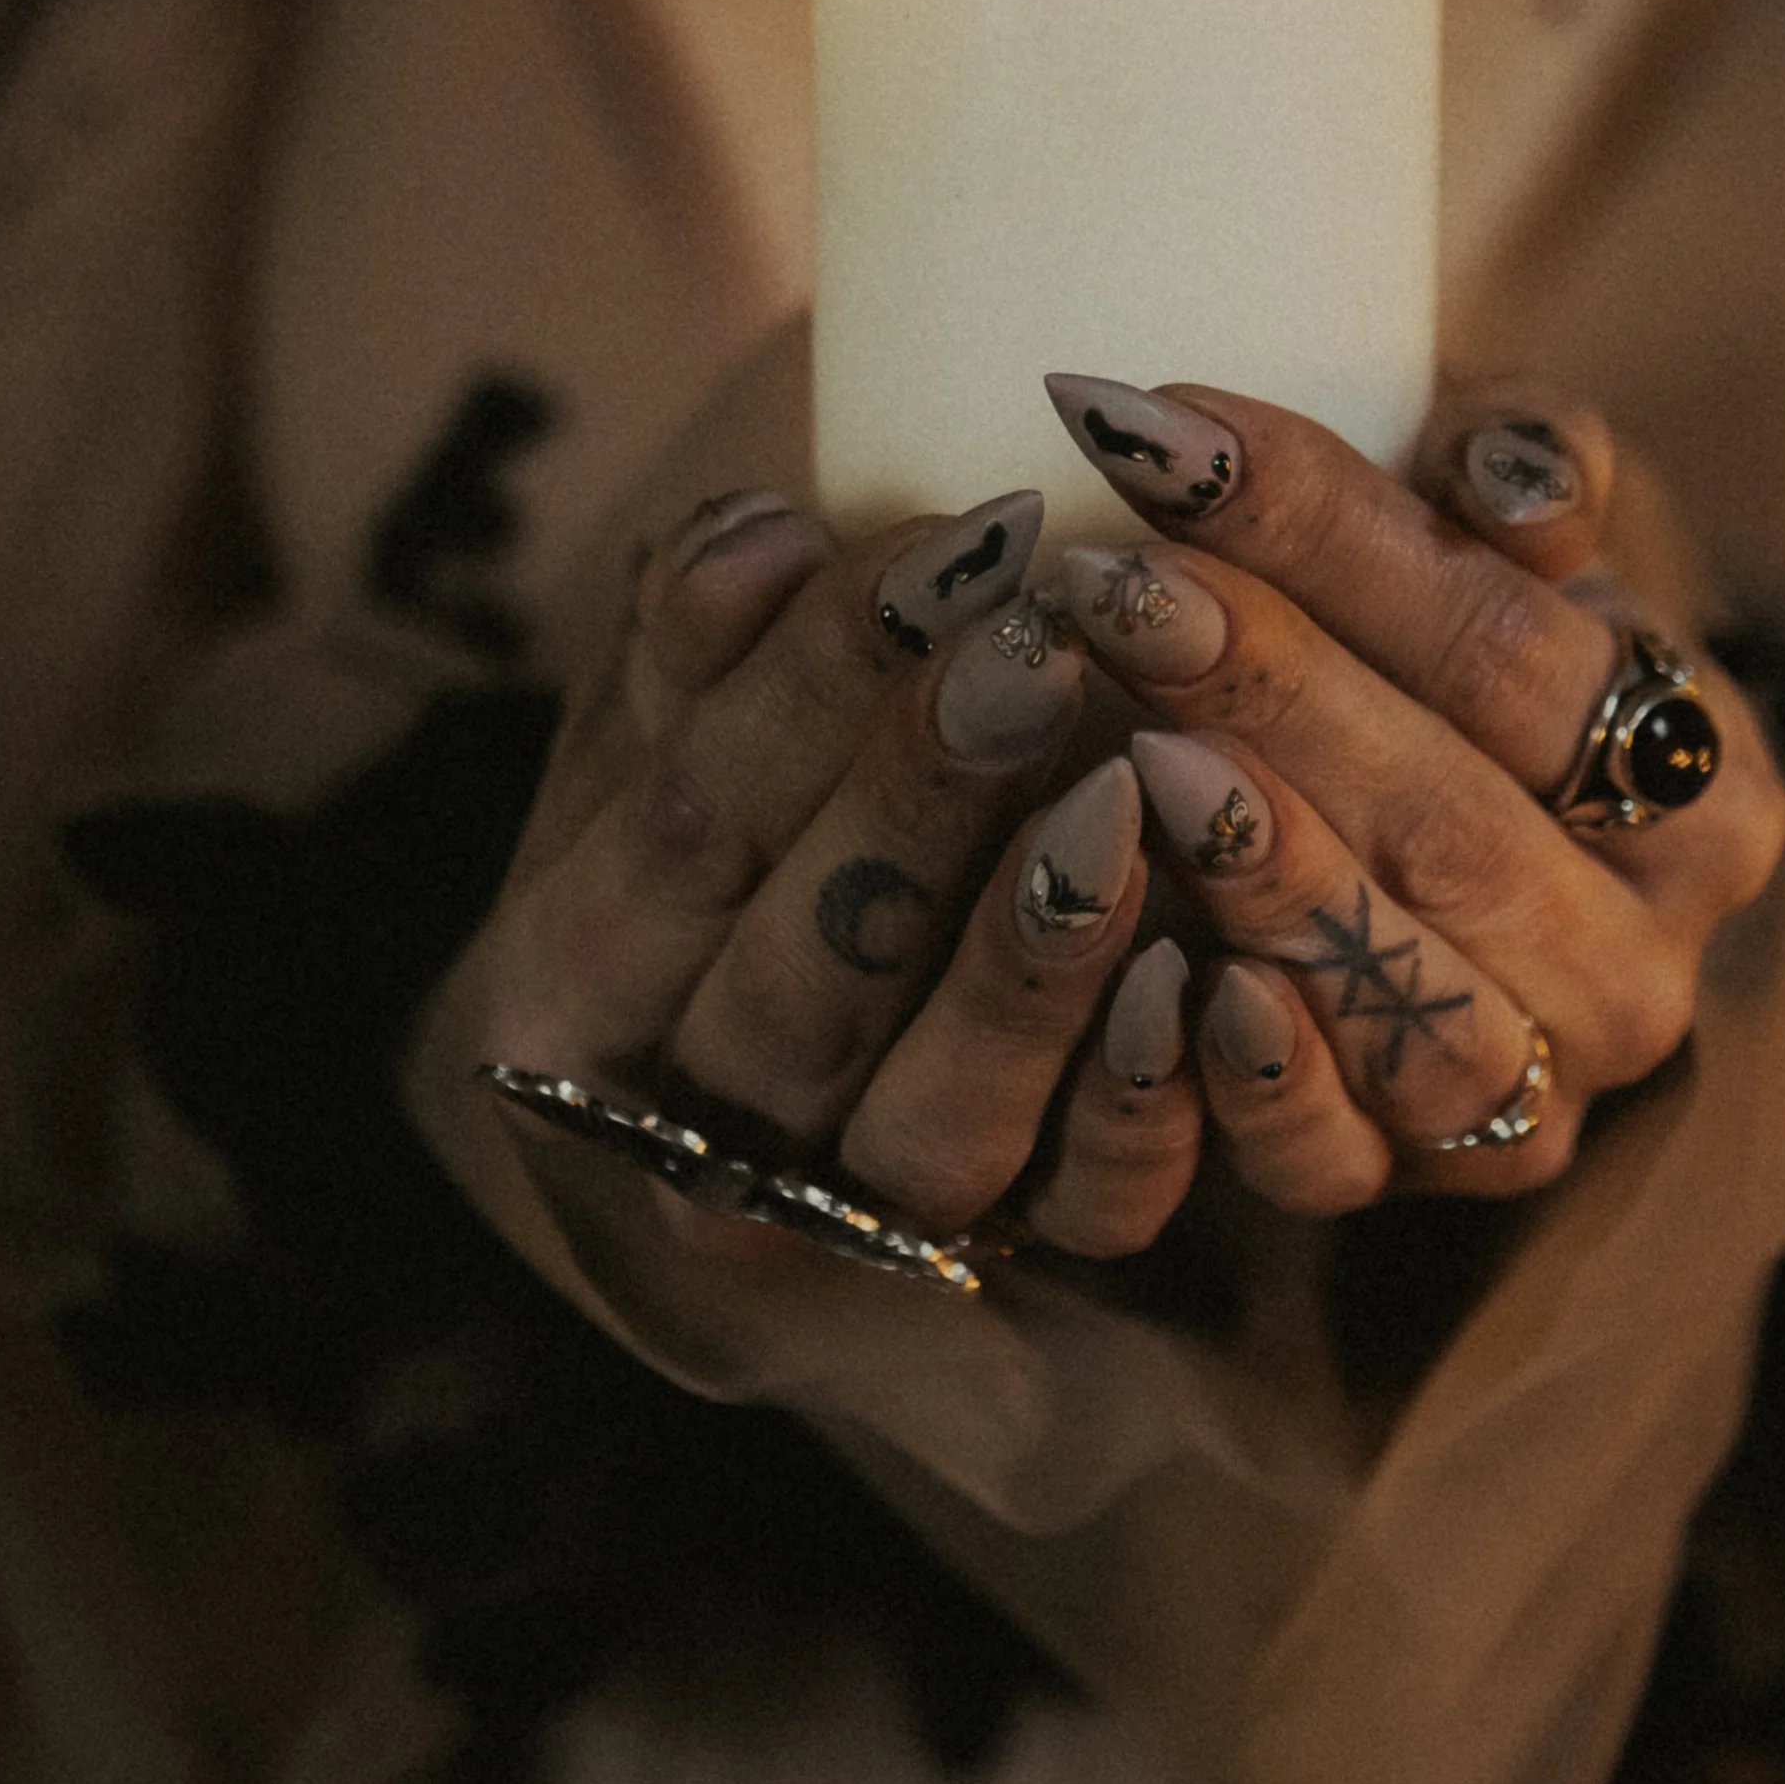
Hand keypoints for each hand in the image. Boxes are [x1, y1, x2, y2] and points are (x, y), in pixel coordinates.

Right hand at [407, 481, 1167, 1391]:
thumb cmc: (757, 800)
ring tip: (1119, 803)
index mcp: (579, 984)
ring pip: (935, 1127)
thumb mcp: (694, 707)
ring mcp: (869, 1209)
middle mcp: (706, 1132)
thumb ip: (707, 633)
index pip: (686, 832)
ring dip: (1026, 969)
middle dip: (918, 813)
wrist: (841, 955)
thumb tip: (758, 537)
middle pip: (798, 992)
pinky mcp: (1031, 1246)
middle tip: (1034, 654)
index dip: (802, 690)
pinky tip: (1205, 977)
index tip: (938, 549)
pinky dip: (1144, 1104)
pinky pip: (1092, 1211)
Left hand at [1021, 370, 1784, 1249]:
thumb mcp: (1514, 526)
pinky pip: (1332, 1153)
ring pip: (1405, 998)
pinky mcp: (1413, 1189)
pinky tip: (1161, 972)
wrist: (1460, 842)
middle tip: (1113, 583)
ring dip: (1263, 877)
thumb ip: (1522, 461)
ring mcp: (1539, 1093)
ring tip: (1133, 752)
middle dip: (1270, 689)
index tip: (1168, 436)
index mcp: (1707, 786)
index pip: (1514, 648)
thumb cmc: (1470, 651)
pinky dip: (1250, 1074)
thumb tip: (1510, 480)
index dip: (1337, 535)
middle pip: (1449, 820)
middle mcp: (1646, 965)